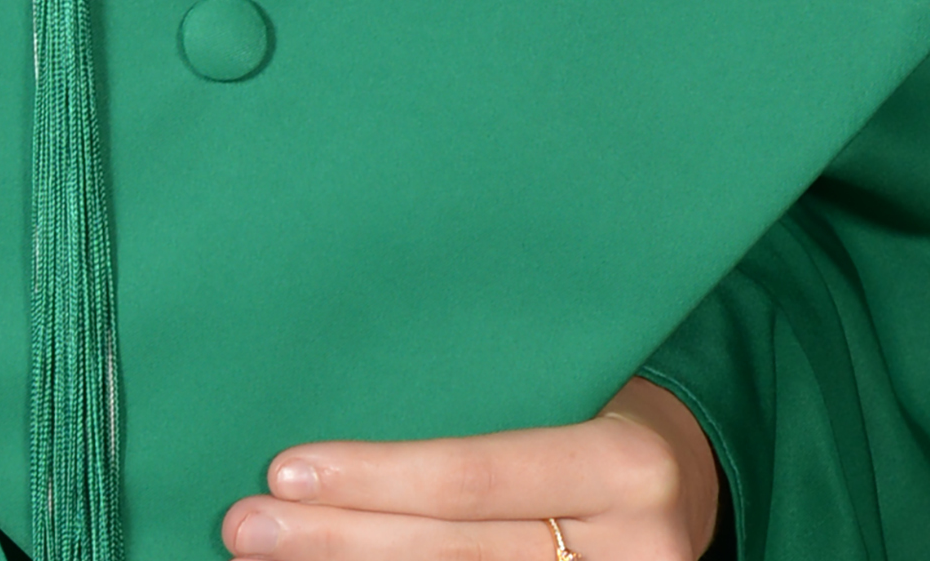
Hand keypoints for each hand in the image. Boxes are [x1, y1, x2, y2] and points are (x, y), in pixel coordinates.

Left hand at [220, 381, 719, 557]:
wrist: (686, 485)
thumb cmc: (600, 408)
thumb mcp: (570, 385)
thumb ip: (486, 402)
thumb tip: (338, 395)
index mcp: (627, 467)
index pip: (480, 477)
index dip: (378, 478)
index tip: (285, 472)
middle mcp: (631, 552)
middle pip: (455, 553)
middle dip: (339, 542)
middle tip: (244, 528)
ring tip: (267, 558)